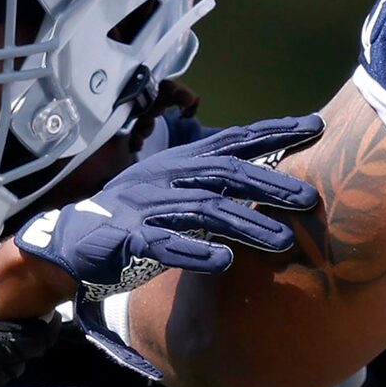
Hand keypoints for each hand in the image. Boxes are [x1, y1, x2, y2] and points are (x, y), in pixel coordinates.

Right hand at [10, 115, 322, 296]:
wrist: (70, 237)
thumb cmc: (133, 215)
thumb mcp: (173, 190)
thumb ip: (213, 185)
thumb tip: (268, 182)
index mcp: (180, 162)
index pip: (234, 141)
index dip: (274, 132)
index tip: (315, 125)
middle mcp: (166, 177)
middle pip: (226, 174)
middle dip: (270, 184)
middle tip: (309, 199)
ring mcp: (146, 206)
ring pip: (204, 210)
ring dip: (246, 224)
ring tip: (283, 240)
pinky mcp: (128, 238)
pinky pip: (165, 245)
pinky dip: (195, 251)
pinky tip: (224, 260)